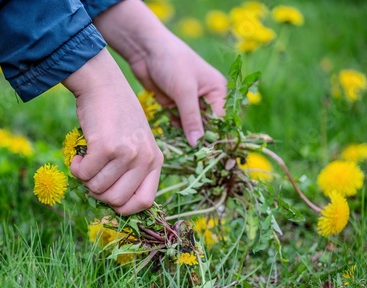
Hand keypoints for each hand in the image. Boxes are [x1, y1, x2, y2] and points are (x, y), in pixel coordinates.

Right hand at [63, 49, 163, 214]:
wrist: (103, 83)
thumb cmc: (116, 115)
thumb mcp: (136, 142)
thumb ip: (132, 169)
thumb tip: (114, 204)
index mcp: (155, 160)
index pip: (145, 202)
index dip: (124, 207)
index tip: (109, 197)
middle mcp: (145, 158)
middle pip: (117, 201)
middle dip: (98, 193)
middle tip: (92, 174)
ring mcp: (127, 153)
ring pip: (97, 189)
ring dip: (85, 178)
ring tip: (86, 159)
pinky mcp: (106, 147)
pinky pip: (84, 174)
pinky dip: (76, 168)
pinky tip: (78, 154)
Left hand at [94, 0, 226, 145]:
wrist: (145, 49)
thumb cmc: (171, 62)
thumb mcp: (184, 91)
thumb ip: (191, 118)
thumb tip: (197, 144)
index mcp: (217, 91)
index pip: (221, 121)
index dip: (216, 138)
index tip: (209, 156)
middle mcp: (206, 98)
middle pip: (207, 126)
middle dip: (200, 140)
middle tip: (195, 157)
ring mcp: (188, 102)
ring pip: (191, 127)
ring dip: (186, 137)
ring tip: (183, 153)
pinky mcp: (173, 105)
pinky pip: (177, 123)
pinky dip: (174, 130)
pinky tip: (172, 139)